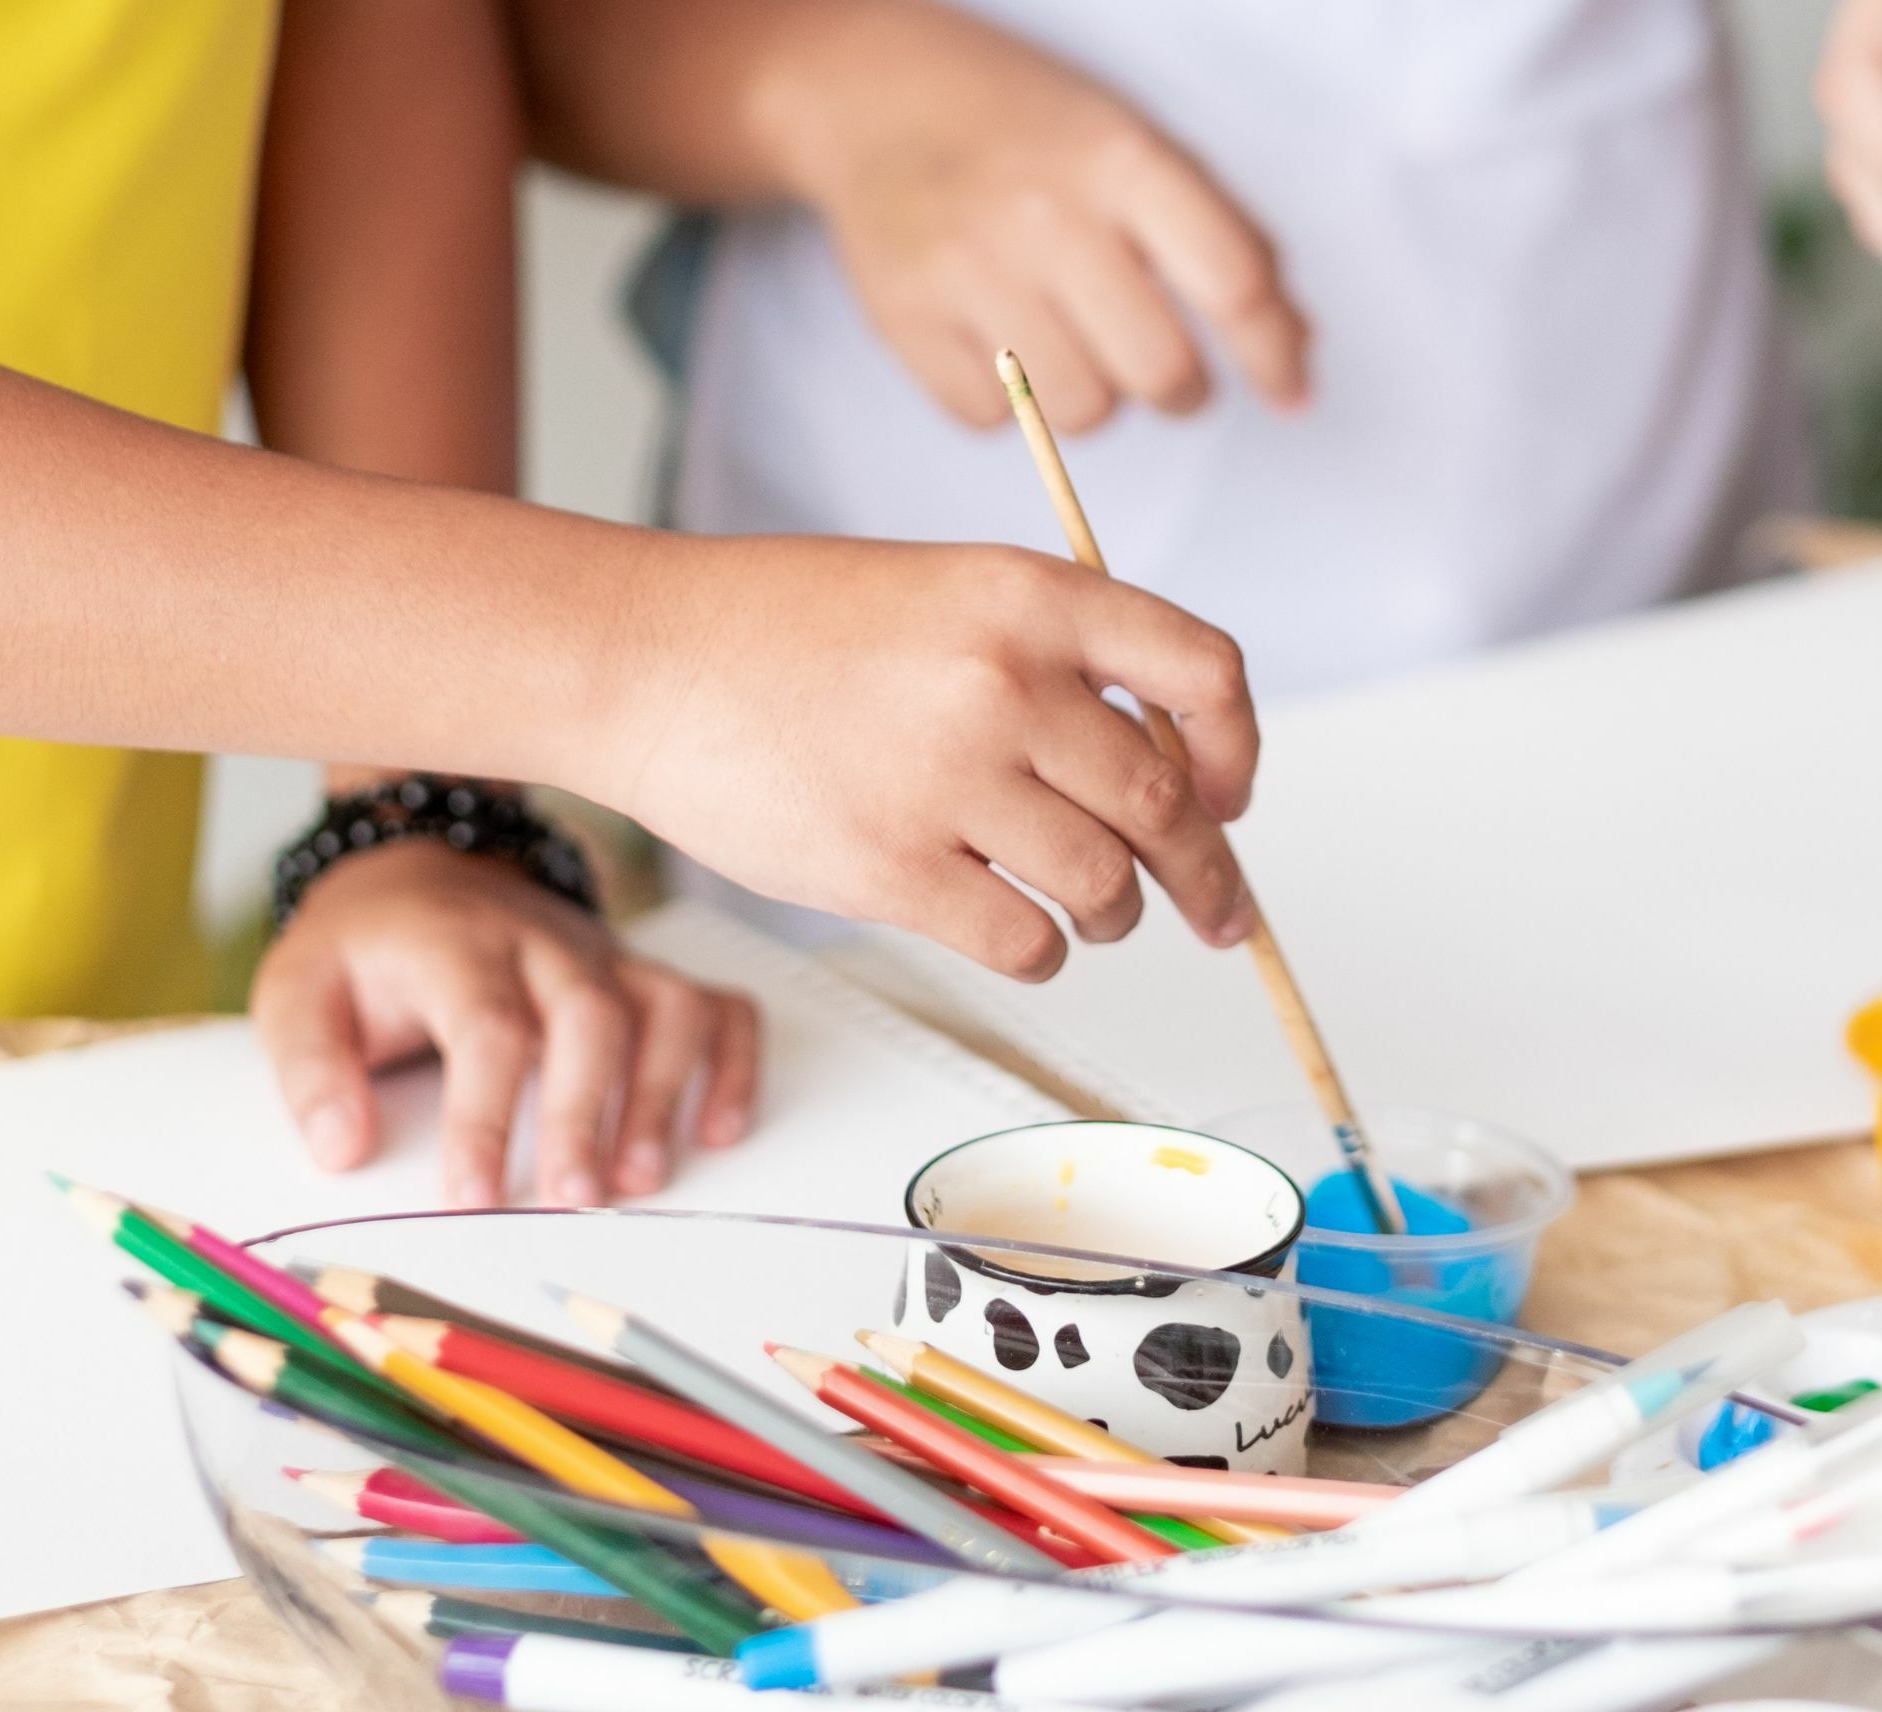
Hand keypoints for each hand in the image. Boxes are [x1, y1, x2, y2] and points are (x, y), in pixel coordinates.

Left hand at [252, 840, 759, 1208]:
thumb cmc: (365, 950)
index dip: (485, 1115)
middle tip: (573, 1198)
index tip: (472, 1195)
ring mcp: (603, 956)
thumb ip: (311, 1069)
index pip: (486, 1027)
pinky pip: (715, 1005)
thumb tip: (341, 1149)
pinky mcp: (639, 974)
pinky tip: (722, 1129)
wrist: (417, 871)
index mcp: (456, 945)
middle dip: (586, 1112)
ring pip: (664, 1008)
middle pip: (588, 1017)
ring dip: (664, 1095)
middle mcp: (543, 944)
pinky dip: (733, 1063)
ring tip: (641, 1178)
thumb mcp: (296, 991)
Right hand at [573, 532, 1259, 983]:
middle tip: (1218, 913)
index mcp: (1028, 596)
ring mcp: (947, 778)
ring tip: (1093, 912)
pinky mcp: (892, 868)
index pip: (1203, 672)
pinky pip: (1026, 942)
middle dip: (1206, 873)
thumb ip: (1051, 657)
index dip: (1234, 749)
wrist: (648, 658)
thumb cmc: (785, 630)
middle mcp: (1002, 680)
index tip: (1229, 796)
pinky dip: (1042, 951)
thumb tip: (1164, 767)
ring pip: (1104, 885)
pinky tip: (1020, 932)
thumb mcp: (944, 591)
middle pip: (1164, 804)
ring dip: (1114, 914)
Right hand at [763, 1, 1307, 431]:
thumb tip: (1294, 341)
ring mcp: (967, 269)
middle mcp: (1044, 214)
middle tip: (1168, 371)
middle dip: (1181, 388)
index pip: (1232, 283)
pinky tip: (1004, 343)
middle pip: (1161, 370)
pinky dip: (1012, 404)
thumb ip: (1222, 235)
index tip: (1289, 390)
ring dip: (1097, 397)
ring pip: (1082, 412)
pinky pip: (995, 422)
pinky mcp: (904, 318)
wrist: (874, 96)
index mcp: (1119, 159)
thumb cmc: (1026, 127)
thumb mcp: (1135, 143)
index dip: (1274, 353)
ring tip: (1076, 345)